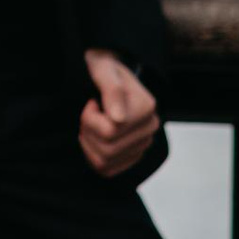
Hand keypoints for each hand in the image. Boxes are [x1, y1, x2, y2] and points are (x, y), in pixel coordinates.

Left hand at [79, 49, 158, 178]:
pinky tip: (94, 139)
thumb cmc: (104, 69)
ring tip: (91, 125)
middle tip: (89, 114)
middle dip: (88, 131)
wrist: (110, 74)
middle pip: (107, 149)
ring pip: (105, 162)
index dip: (90, 118)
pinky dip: (94, 157)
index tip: (93, 102)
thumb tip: (118, 118)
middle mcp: (150, 127)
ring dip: (89, 144)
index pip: (109, 131)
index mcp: (146, 107)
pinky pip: (108, 170)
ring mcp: (143, 143)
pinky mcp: (133, 155)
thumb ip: (112, 90)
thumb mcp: (103, 69)